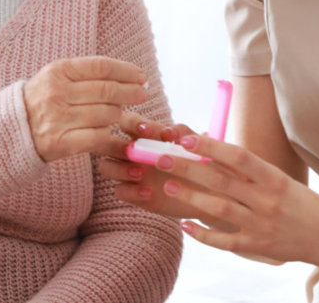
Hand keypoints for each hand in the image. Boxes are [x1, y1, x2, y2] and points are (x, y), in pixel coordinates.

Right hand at [21, 56, 147, 162]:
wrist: (10, 131)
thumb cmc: (39, 102)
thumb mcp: (55, 79)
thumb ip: (84, 74)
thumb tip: (126, 75)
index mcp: (57, 71)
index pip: (101, 67)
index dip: (126, 71)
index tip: (141, 76)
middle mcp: (57, 92)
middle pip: (107, 90)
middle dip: (131, 92)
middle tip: (143, 94)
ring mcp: (58, 118)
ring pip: (106, 114)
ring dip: (119, 115)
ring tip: (120, 114)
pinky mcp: (61, 143)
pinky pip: (98, 137)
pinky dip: (111, 136)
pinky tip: (113, 133)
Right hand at [97, 119, 227, 220]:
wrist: (211, 196)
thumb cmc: (204, 165)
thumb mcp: (201, 149)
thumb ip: (191, 138)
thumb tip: (184, 131)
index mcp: (146, 135)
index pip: (128, 122)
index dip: (135, 124)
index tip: (152, 132)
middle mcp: (133, 151)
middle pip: (108, 142)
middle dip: (116, 145)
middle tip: (136, 152)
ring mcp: (130, 172)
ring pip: (106, 166)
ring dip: (120, 168)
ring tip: (142, 173)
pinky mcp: (133, 193)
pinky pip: (119, 191)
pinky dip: (130, 191)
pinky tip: (149, 192)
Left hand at [155, 133, 318, 264]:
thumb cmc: (299, 201)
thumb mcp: (280, 179)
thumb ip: (249, 169)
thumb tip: (210, 148)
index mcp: (274, 178)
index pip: (239, 156)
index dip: (211, 147)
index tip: (186, 138)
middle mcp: (267, 200)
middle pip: (221, 181)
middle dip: (188, 169)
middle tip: (162, 159)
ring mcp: (261, 225)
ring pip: (219, 209)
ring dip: (191, 197)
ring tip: (169, 187)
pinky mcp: (257, 246)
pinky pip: (224, 241)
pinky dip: (202, 234)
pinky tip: (184, 225)